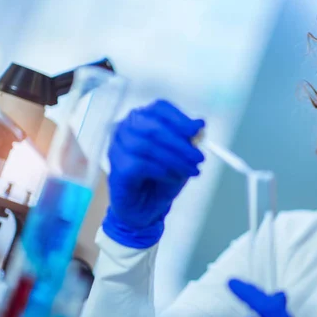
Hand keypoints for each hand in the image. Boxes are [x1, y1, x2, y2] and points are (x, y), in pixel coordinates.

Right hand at [102, 100, 204, 247]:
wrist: (146, 207)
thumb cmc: (162, 178)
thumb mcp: (183, 157)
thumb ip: (189, 140)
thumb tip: (200, 124)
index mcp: (143, 119)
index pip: (159, 108)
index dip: (180, 118)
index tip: (197, 129)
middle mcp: (126, 128)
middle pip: (153, 127)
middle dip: (180, 143)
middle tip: (198, 157)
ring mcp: (117, 147)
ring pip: (147, 146)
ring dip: (174, 159)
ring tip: (190, 171)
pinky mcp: (116, 167)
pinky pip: (140, 165)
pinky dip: (161, 171)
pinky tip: (171, 178)